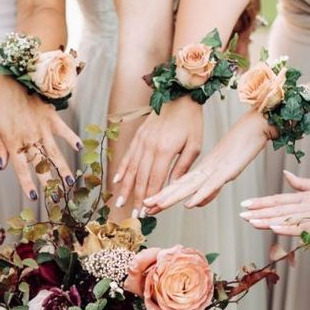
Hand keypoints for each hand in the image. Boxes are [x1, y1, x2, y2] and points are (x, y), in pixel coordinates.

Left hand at [0, 75, 80, 199]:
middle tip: (55, 198)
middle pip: (41, 166)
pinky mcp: (51, 117)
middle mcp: (30, 139)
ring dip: (63, 169)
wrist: (11, 77)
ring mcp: (42, 129)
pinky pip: (63, 130)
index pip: (21, 168)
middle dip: (48, 183)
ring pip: (54, 153)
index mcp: (14, 142)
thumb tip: (2, 165)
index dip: (27, 184)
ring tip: (69, 183)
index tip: (33, 197)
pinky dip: (72, 139)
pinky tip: (79, 148)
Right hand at [113, 99, 203, 215]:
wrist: (179, 94)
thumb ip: (182, 167)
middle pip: (140, 178)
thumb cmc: (191, 120)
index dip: (149, 198)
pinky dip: (121, 170)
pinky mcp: (138, 136)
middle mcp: (149, 147)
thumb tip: (175, 187)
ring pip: (130, 169)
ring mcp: (141, 141)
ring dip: (124, 188)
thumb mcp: (194, 144)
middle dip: (135, 198)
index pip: (154, 180)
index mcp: (165, 151)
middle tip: (133, 215)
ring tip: (120, 203)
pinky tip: (116, 182)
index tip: (146, 212)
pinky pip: (127, 156)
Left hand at [143, 109, 272, 213]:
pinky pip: (212, 184)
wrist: (255, 126)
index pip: (178, 185)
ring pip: (190, 185)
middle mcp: (204, 169)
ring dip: (173, 197)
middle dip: (161, 198)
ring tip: (156, 205)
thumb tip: (194, 203)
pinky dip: (201, 195)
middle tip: (144, 208)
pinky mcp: (227, 170)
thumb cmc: (242, 146)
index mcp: (202, 169)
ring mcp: (215, 169)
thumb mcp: (224, 173)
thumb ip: (210, 189)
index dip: (163, 195)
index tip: (147, 204)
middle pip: (179, 186)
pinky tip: (190, 204)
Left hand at [239, 171, 309, 239]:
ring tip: (251, 222)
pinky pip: (302, 227)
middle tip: (240, 214)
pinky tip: (274, 227)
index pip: (278, 199)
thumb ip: (301, 184)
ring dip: (267, 220)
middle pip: (278, 209)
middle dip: (258, 212)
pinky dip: (288, 227)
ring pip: (286, 218)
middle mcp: (306, 204)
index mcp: (305, 197)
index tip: (244, 204)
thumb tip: (285, 174)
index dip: (260, 202)